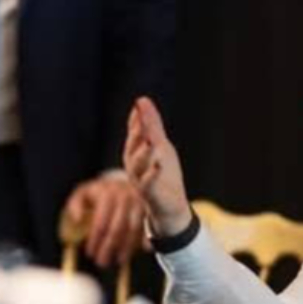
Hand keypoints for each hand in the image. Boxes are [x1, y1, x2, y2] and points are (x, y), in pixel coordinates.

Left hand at [62, 171, 147, 267]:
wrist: (122, 183)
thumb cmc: (99, 192)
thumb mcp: (83, 193)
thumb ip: (75, 204)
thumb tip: (77, 220)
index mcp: (106, 194)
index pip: (100, 222)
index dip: (94, 240)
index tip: (90, 253)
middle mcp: (124, 197)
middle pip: (116, 228)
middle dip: (109, 248)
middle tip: (102, 262)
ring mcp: (137, 202)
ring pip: (133, 230)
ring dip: (127, 248)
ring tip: (119, 261)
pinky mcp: (148, 208)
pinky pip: (146, 226)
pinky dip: (144, 239)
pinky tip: (142, 251)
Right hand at [123, 97, 191, 236]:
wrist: (170, 203)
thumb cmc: (163, 172)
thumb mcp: (160, 144)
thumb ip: (152, 124)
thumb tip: (142, 100)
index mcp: (134, 150)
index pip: (134, 131)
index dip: (137, 119)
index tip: (140, 104)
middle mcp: (133, 163)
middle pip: (133, 145)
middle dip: (137, 132)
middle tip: (142, 117)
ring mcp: (139, 178)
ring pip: (137, 164)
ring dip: (143, 153)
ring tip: (150, 143)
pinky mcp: (149, 193)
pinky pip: (147, 183)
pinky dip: (152, 174)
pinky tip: (158, 166)